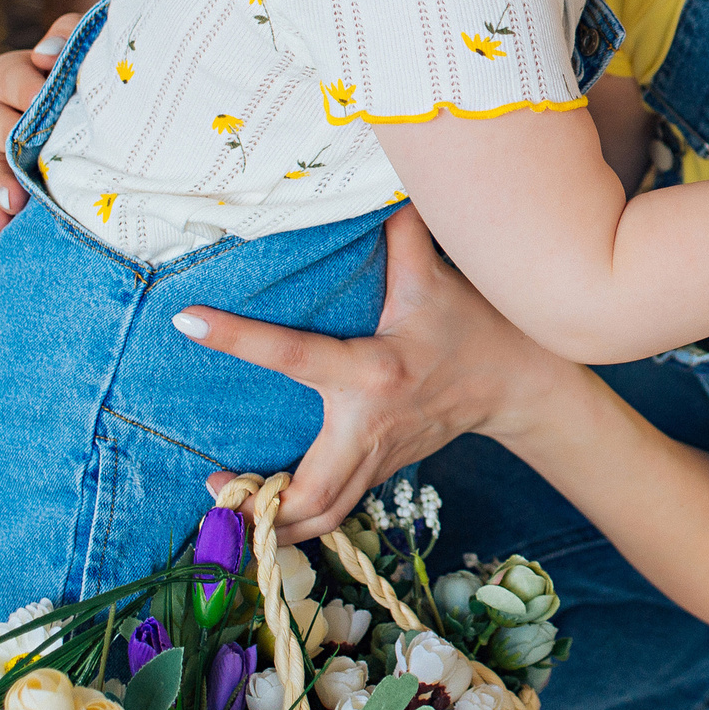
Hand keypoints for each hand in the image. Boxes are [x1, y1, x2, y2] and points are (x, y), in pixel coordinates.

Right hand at [0, 13, 78, 237]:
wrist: (114, 103)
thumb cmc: (92, 65)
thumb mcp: (84, 41)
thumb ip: (68, 36)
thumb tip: (46, 57)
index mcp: (10, 76)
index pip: (6, 78)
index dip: (24, 87)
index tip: (43, 96)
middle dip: (9, 139)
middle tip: (26, 151)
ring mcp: (2, 154)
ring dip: (0, 185)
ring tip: (14, 201)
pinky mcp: (13, 186)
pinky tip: (1, 226)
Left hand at [183, 203, 561, 541]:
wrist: (520, 384)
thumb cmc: (471, 326)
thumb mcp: (435, 278)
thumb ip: (401, 233)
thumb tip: (376, 181)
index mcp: (372, 372)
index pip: (293, 355)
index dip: (240, 338)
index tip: (189, 322)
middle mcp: (369, 426)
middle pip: (312, 492)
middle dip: (262, 505)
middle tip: (212, 485)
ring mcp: (377, 459)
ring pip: (322, 516)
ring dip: (273, 528)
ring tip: (227, 511)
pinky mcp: (379, 473)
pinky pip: (333, 512)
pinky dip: (298, 523)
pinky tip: (262, 514)